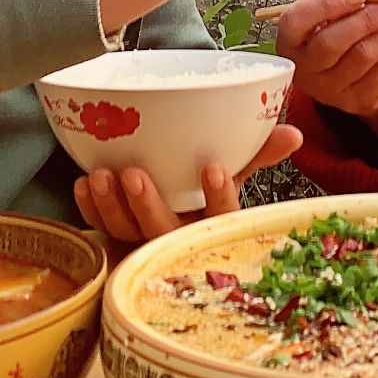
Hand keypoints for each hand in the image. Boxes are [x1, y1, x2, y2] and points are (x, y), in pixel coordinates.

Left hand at [73, 123, 303, 243]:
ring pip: (126, 233)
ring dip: (111, 206)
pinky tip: (83, 184)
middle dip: (147, 205)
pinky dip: (90, 210)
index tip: (212, 167)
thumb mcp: (233, 174)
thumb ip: (258, 152)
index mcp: (211, 224)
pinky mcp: (116, 242)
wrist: (173, 220)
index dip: (218, 197)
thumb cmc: (203, 194)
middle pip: (163, 231)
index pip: (220, 218)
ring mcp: (144, 243)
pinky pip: (101, 231)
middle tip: (135, 173)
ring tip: (100, 176)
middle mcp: (177, 238)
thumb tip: (294, 134)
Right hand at [276, 0, 377, 136]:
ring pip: (364, 55)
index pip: (296, 22)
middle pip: (332, 43)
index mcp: (291, 42)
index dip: (326, 5)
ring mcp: (331, 90)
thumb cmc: (342, 40)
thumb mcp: (330, 13)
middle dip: (368, 18)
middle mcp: (305, 70)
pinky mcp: (359, 100)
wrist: (363, 80)